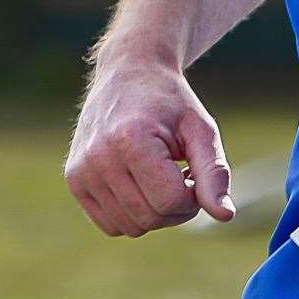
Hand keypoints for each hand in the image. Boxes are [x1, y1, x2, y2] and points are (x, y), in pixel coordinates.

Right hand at [65, 56, 234, 236]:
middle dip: (177, 207)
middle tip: (182, 174)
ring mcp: (81, 171)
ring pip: (130, 227)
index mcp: (130, 140)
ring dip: (155, 212)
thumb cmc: (170, 102)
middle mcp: (98, 157)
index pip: (170, 200)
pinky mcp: (74, 180)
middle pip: (150, 217)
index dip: (194, 195)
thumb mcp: (201, 129)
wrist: (129, 72)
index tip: (195, 171)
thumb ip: (214, 172)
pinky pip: (111, 224)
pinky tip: (141, 184)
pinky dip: (132, 214)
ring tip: (160, 175)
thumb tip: (225, 216)